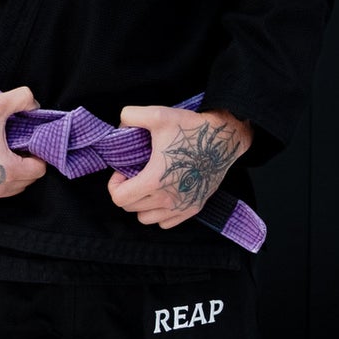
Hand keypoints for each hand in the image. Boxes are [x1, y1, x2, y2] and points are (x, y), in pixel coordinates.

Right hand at [0, 85, 45, 201]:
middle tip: (16, 146)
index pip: (38, 170)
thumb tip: (35, 105)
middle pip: (27, 180)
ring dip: (14, 173)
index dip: (36, 154)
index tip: (27, 143)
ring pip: (12, 188)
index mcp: (7, 170)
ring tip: (3, 153)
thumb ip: (23, 99)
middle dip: (26, 164)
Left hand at [107, 105, 252, 229]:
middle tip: (135, 175)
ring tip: (148, 186)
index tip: (123, 172)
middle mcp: (167, 198)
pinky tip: (163, 194)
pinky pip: (165, 223)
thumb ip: (131, 115)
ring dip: (141, 205)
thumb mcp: (158, 115)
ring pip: (145, 219)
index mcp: (155, 180)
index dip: (114, 184)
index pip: (119, 198)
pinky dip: (159, 213)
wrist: (224, 140)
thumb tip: (120, 126)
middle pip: (130, 207)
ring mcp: (181, 206)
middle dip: (127, 191)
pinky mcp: (193, 209)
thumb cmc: (192, 129)